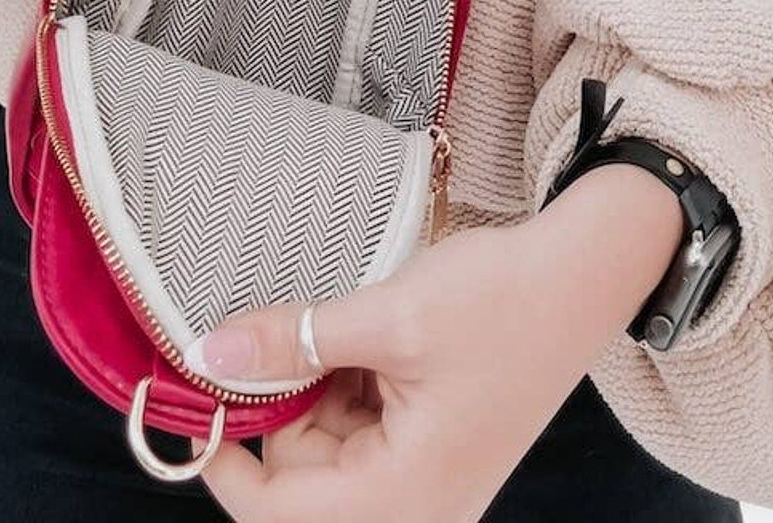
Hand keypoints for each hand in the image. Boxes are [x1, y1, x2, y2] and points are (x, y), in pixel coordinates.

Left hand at [185, 165, 682, 522]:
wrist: (582, 273)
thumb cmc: (502, 302)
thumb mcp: (389, 316)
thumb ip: (295, 340)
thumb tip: (211, 354)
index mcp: (406, 495)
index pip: (278, 512)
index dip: (223, 460)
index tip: (190, 399)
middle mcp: (415, 502)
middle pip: (299, 477)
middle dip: (275, 405)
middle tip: (267, 329)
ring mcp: (424, 472)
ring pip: (323, 444)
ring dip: (309, 383)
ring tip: (332, 322)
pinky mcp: (429, 440)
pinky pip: (356, 423)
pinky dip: (338, 376)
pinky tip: (353, 330)